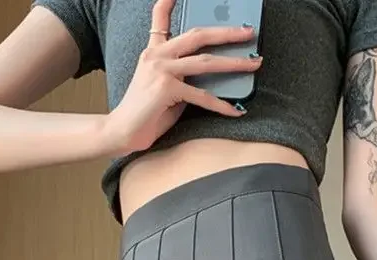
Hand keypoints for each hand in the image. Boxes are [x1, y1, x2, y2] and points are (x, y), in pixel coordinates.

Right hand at [109, 0, 261, 153]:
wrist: (122, 131)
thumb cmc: (146, 113)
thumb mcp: (165, 87)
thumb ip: (182, 75)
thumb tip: (211, 76)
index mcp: (154, 52)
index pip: (160, 19)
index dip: (168, 2)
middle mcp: (157, 56)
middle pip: (197, 36)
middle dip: (226, 32)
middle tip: (248, 31)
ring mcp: (161, 70)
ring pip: (205, 62)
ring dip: (234, 63)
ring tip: (254, 64)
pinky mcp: (166, 89)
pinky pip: (202, 96)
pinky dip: (221, 106)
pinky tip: (236, 110)